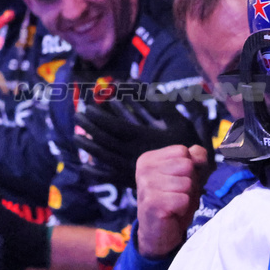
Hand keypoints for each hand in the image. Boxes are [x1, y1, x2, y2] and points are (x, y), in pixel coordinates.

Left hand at [74, 90, 209, 188]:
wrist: (193, 176)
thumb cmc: (187, 145)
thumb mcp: (179, 121)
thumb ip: (162, 105)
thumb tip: (148, 88)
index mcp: (140, 137)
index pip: (111, 125)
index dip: (98, 116)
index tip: (87, 107)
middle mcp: (130, 152)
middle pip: (103, 139)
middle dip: (88, 127)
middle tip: (77, 117)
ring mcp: (128, 168)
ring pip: (102, 157)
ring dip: (87, 146)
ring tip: (76, 138)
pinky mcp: (130, 181)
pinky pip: (110, 178)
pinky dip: (96, 174)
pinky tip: (85, 168)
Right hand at [135, 144, 209, 257]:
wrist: (158, 233)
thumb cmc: (173, 201)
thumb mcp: (186, 175)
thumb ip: (194, 159)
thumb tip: (199, 154)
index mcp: (149, 159)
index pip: (183, 151)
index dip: (189, 167)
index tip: (177, 181)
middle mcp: (144, 169)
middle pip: (187, 165)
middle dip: (189, 182)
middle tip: (176, 194)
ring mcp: (146, 185)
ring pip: (187, 183)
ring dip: (187, 196)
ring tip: (174, 203)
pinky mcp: (153, 203)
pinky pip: (183, 199)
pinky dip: (183, 208)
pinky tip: (172, 212)